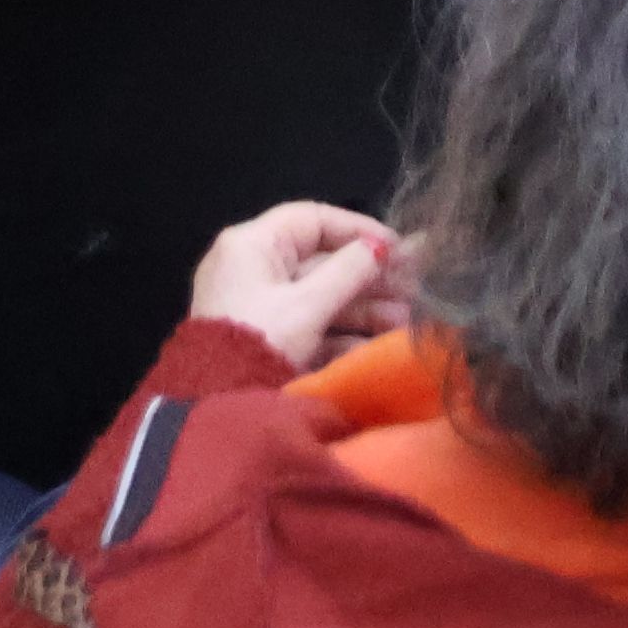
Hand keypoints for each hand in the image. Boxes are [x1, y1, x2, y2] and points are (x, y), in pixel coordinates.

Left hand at [186, 201, 407, 370]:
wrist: (217, 408)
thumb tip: (381, 246)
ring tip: (403, 322)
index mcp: (252, 244)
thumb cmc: (261, 341)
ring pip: (318, 296)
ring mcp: (256, 305)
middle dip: (367, 278)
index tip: (396, 248)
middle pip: (319, 261)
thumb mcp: (308, 305)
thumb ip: (350, 271)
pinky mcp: (264, 339)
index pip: (312, 219)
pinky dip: (340, 333)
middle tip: (411, 289)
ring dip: (362, 308)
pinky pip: (308, 325)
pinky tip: (376, 346)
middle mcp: (252, 268)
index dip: (358, 230)